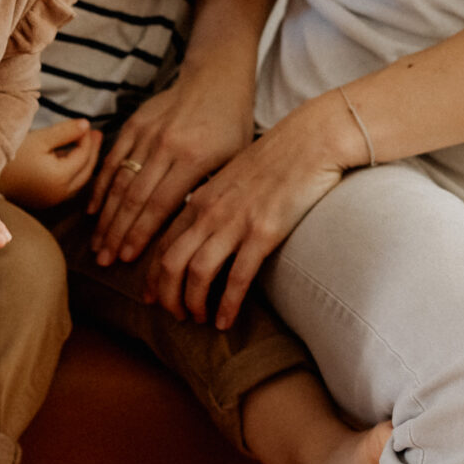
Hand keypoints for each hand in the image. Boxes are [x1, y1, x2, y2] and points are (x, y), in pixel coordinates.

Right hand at [0, 119, 101, 209]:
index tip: (88, 125)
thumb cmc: (12, 156)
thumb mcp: (40, 139)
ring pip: (80, 180)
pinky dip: (75, 172)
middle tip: (96, 134)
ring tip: (87, 145)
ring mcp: (53, 200)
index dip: (87, 139)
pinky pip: (69, 186)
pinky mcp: (46, 201)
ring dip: (86, 163)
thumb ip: (66, 132)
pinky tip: (73, 159)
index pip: (83, 156)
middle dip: (92, 151)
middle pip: (86, 171)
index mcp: (60, 178)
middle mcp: (60, 193)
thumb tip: (87, 125)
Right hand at [89, 63, 258, 267]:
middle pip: (134, 198)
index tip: (127, 258)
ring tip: (97, 244)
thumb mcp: (233, 161)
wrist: (216, 79)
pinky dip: (101, 187)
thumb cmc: (231, 126)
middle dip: (117, 233)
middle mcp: (165, 147)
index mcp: (193, 158)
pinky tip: (94, 211)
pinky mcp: (134, 124)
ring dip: (106, 217)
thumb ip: (210, 193)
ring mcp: (146, 134)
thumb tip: (191, 234)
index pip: (159, 204)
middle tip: (104, 261)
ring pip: (119, 182)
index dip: (140, 234)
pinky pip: (112, 160)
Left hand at [142, 93, 362, 329]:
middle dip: (166, 295)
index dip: (152, 275)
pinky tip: (225, 322)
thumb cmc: (277, 159)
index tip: (150, 297)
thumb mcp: (233, 177)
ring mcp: (235, 222)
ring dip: (193, 303)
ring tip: (198, 320)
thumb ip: (215, 202)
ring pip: (197, 273)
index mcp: (199, 198)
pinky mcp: (263, 232)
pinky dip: (227, 304)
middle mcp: (209, 212)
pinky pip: (237, 277)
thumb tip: (205, 228)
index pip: (162, 243)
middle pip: (170, 262)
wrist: (312, 140)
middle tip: (173, 316)